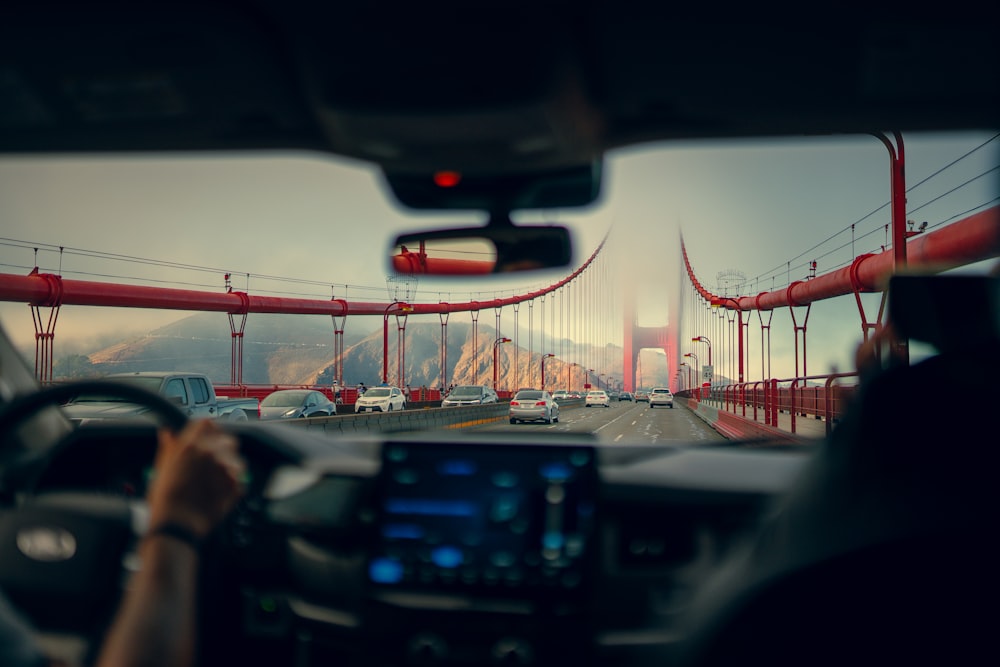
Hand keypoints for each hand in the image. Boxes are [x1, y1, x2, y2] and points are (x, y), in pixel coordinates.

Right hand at [147, 419, 244, 537]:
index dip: (209, 432)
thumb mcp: (161, 470)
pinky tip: (219, 494)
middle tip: (212, 466)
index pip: (208, 424)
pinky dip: (234, 486)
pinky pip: (241, 479)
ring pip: (237, 460)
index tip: (208, 440)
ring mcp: (224, 467)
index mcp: (190, 445)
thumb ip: (168, 447)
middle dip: (223, 451)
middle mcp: (209, 452)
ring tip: (215, 484)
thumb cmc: (165, 500)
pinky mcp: (236, 483)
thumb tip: (167, 432)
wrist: (176, 526)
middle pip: (228, 440)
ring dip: (230, 469)